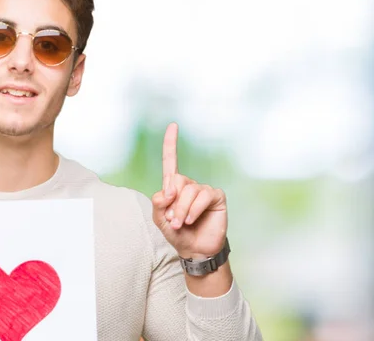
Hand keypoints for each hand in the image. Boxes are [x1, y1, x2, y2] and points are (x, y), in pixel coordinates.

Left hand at [152, 123, 227, 259]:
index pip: (171, 162)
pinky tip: (193, 220)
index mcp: (174, 187)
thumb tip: (165, 191)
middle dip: (172, 203)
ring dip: (182, 210)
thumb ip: (158, 204)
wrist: (195, 250)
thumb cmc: (178, 234)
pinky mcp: (216, 197)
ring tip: (182, 224)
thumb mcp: (160, 220)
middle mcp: (189, 185)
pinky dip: (194, 210)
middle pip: (176, 181)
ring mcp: (203, 190)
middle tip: (173, 220)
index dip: (171, 143)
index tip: (173, 125)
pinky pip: (203, 196)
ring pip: (188, 190)